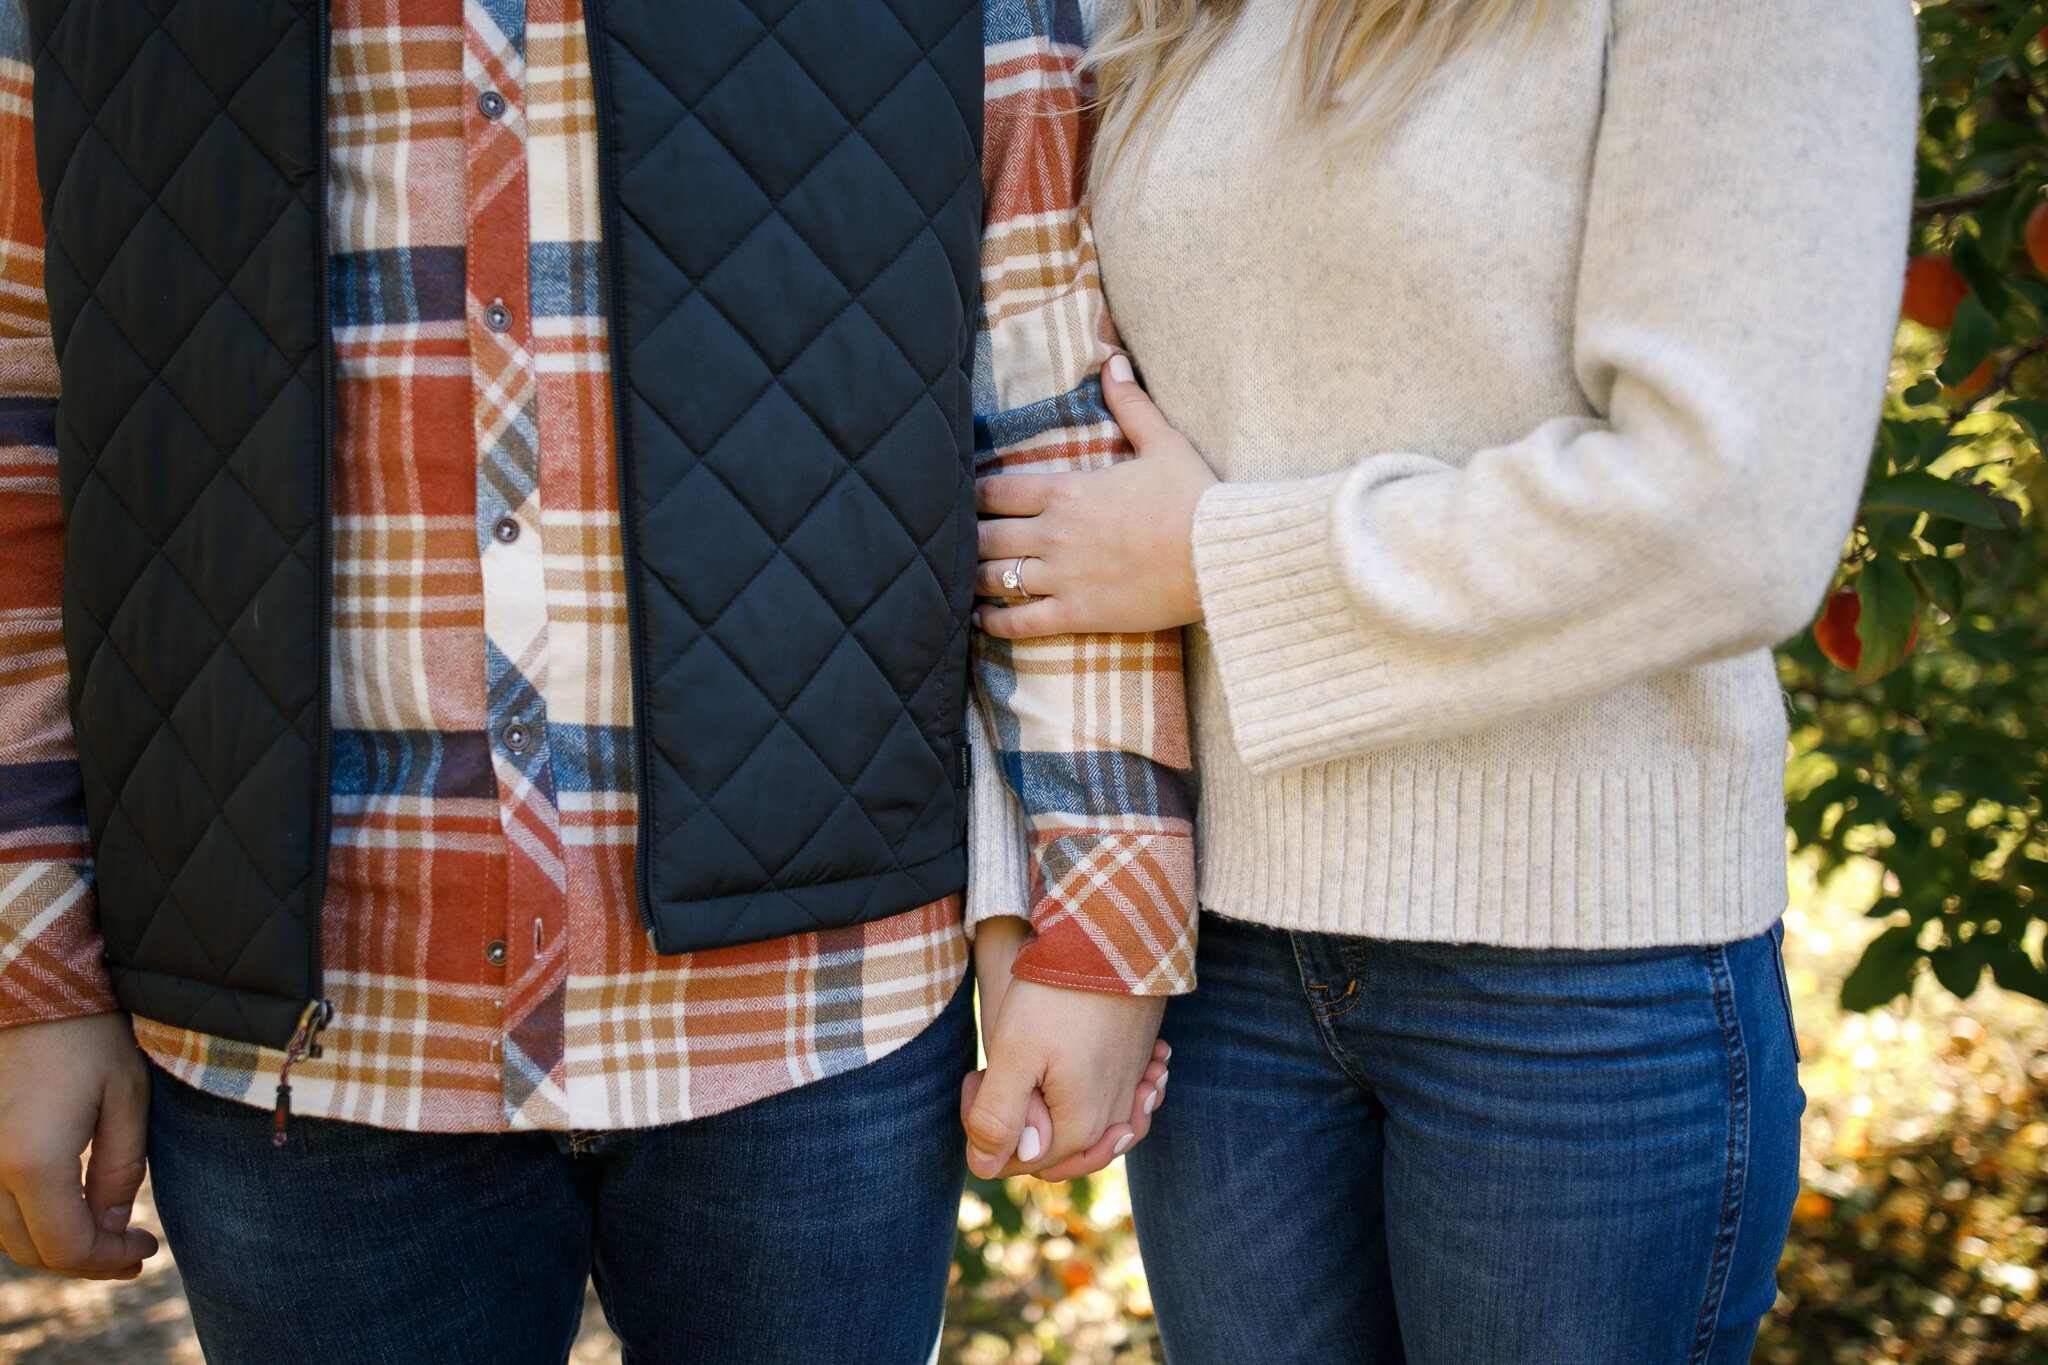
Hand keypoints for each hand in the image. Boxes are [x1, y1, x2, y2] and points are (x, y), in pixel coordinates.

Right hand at [0, 1013, 156, 1278]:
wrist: (33, 990)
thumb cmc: (89, 1037)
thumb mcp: (127, 1100)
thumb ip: (120, 1172)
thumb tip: (112, 1229)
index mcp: (33, 1161)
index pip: (67, 1247)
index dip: (110, 1261)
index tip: (147, 1247)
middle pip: (31, 1251)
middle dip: (85, 1261)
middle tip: (131, 1250)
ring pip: (4, 1237)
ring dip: (52, 1245)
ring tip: (104, 1234)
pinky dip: (25, 1222)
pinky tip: (65, 1208)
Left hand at [964, 917, 1168, 1180]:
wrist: (1116, 943)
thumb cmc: (1058, 995)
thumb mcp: (1012, 1054)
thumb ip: (996, 1117)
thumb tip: (983, 1166)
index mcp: (1080, 1130)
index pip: (1017, 1158)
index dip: (984, 1126)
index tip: (977, 1074)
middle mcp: (1113, 1121)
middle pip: (1052, 1149)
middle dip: (1019, 1122)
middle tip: (997, 1070)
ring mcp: (1132, 1094)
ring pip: (1083, 1129)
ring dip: (1053, 1115)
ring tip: (1031, 1079)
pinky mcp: (1139, 1066)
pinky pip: (1114, 1101)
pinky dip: (1090, 1095)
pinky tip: (1075, 1071)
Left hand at [976, 354, 1216, 638]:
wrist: (1219, 556)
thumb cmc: (1195, 498)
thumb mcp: (1164, 443)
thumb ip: (1131, 404)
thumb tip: (1115, 360)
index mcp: (1068, 491)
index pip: (996, 490)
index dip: (969, 494)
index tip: (956, 498)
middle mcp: (1054, 533)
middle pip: (984, 535)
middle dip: (963, 537)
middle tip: (949, 541)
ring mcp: (1062, 577)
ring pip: (994, 578)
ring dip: (972, 578)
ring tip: (959, 579)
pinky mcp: (1077, 614)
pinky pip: (1020, 623)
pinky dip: (994, 622)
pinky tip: (982, 619)